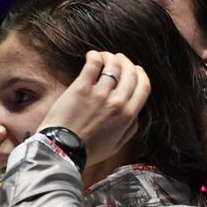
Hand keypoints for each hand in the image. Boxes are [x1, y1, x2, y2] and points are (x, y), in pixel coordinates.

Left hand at [37, 51, 148, 170]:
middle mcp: (117, 102)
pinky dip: (95, 56)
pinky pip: (93, 64)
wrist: (62, 150)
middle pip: (130, 73)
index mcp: (128, 115)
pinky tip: (92, 55)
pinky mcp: (81, 88)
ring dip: (110, 57)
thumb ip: (130, 129)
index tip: (136, 69)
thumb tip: (136, 116)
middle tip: (119, 59)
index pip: (144, 86)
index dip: (141, 74)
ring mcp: (99, 94)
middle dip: (127, 62)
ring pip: (113, 66)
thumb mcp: (116, 145)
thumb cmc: (87, 151)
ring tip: (104, 56)